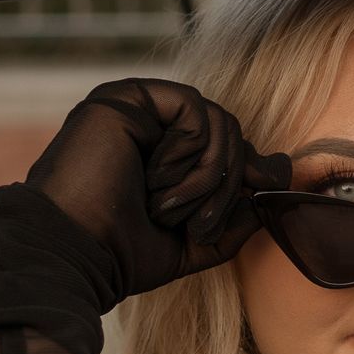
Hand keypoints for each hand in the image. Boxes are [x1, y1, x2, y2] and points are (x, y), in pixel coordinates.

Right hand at [26, 78, 290, 301]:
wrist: (74, 256)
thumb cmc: (121, 255)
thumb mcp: (194, 242)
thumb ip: (235, 216)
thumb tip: (279, 176)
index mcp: (158, 153)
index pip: (224, 145)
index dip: (248, 169)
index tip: (263, 190)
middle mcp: (147, 125)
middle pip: (228, 130)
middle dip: (228, 180)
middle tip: (198, 223)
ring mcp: (134, 107)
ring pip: (216, 120)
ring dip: (206, 175)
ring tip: (166, 208)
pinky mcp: (126, 96)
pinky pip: (194, 109)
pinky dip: (190, 152)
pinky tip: (155, 179)